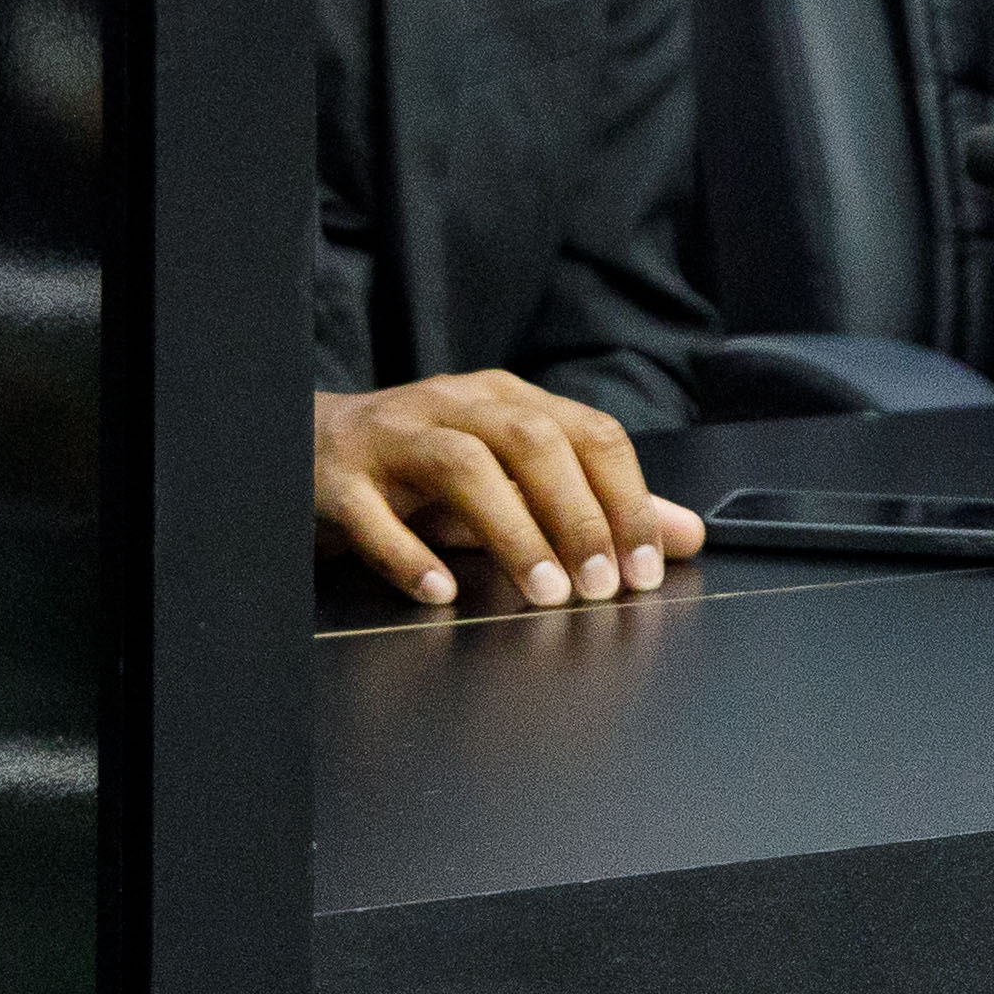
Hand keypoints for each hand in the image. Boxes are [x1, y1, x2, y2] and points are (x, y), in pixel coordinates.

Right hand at [313, 371, 707, 610]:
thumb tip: (686, 534)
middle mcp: (452, 405)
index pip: (585, 431)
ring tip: (544, 593)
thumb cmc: (421, 468)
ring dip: (513, 532)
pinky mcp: (339, 478)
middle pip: (529, 439)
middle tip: (602, 586)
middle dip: (577, 515)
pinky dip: (409, 554)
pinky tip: (440, 591)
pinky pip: (373, 512)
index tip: (646, 566)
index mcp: (504, 399)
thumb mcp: (511, 479)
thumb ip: (597, 505)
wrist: (308, 446)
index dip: (625, 499)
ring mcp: (392, 437)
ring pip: (461, 465)